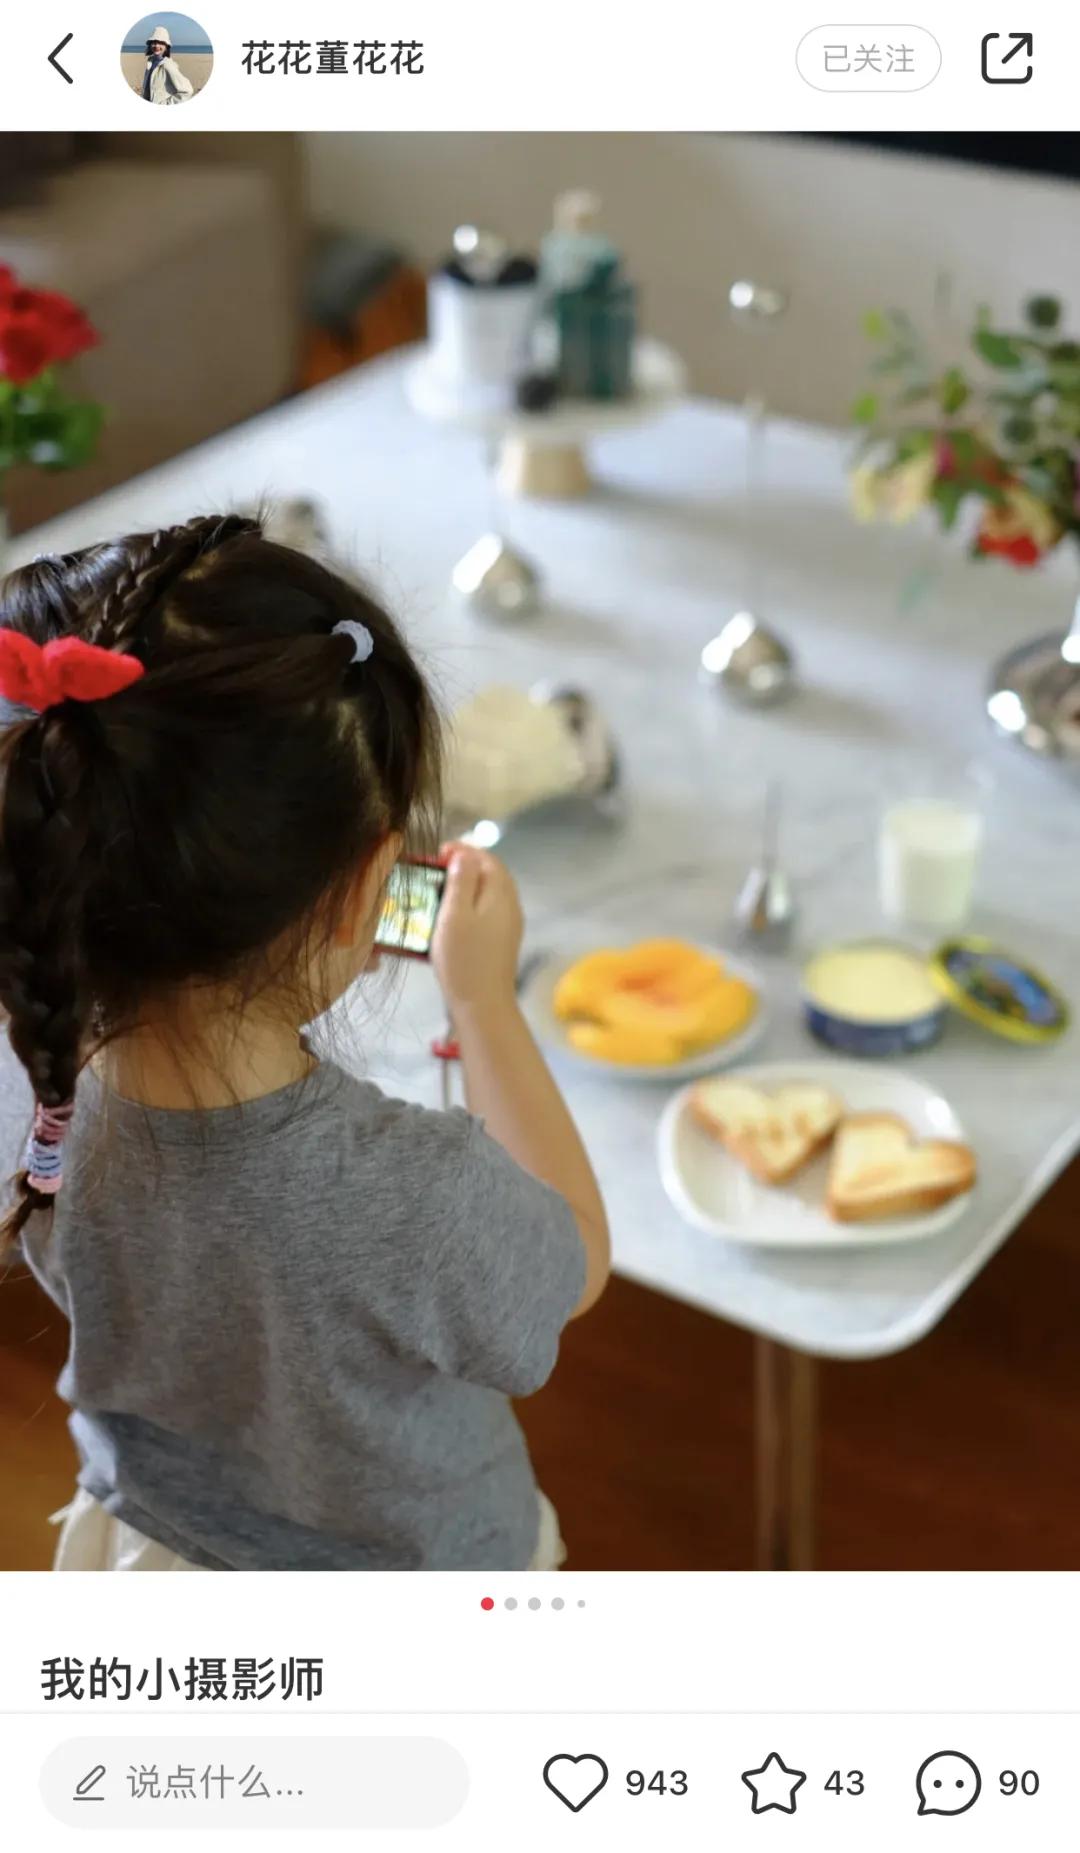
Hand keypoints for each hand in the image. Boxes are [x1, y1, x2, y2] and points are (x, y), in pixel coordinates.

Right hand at [431, 843, 523, 1013]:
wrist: (483, 1005)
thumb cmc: (464, 959)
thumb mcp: (455, 914)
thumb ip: (461, 881)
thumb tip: (465, 854)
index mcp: (501, 894)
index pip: (487, 858)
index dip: (464, 850)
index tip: (439, 852)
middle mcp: (510, 905)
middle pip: (491, 874)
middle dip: (465, 866)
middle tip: (437, 868)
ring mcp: (508, 925)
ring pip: (489, 893)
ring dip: (467, 885)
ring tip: (440, 890)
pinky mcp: (502, 941)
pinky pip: (487, 911)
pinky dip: (470, 904)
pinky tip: (452, 916)